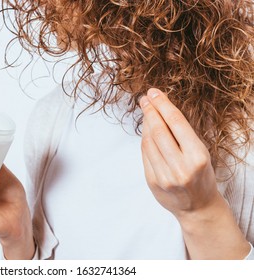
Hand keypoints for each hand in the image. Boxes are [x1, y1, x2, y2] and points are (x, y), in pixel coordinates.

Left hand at [139, 88, 218, 215]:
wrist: (197, 207)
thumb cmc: (201, 176)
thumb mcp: (200, 153)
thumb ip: (182, 135)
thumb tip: (160, 109)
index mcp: (198, 157)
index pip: (177, 123)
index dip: (163, 105)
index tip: (154, 93)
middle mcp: (180, 167)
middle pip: (159, 131)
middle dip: (150, 111)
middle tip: (144, 98)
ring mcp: (164, 176)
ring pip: (148, 142)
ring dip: (145, 123)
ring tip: (145, 111)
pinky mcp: (152, 182)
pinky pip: (145, 154)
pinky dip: (144, 139)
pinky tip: (146, 130)